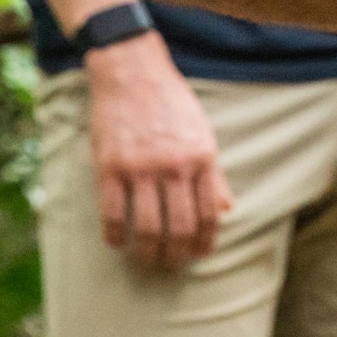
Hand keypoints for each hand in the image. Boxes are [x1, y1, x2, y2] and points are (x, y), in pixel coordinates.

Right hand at [85, 32, 233, 270]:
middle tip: (170, 265)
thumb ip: (214, 173)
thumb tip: (227, 209)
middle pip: (179, 229)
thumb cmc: (170, 101)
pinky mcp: (109, 166)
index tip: (197, 255)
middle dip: (176, 257)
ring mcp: (140, 167)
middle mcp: (174, 165)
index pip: (208, 215)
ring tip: (146, 260)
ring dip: (148, 254)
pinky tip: (117, 243)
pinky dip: (116, 237)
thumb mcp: (202, 132)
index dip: (204, 243)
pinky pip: (112, 215)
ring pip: (147, 228)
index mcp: (202, 157)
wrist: (132, 70)